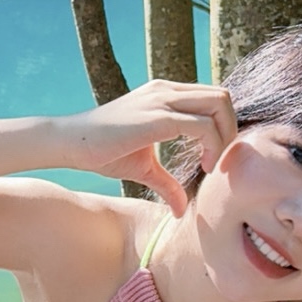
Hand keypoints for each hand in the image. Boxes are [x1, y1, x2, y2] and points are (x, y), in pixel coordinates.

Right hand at [60, 80, 236, 215]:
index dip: (223, 126)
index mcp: (165, 95)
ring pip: (219, 104)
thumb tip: (180, 210)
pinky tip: (202, 166)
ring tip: (211, 165)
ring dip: (225, 137)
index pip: (212, 98)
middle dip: (231, 130)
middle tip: (218, 161)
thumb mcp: (143, 168)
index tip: (213, 158)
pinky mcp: (157, 117)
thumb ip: (166, 183)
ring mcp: (162, 100)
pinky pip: (202, 125)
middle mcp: (166, 91)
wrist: (70, 143)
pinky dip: (212, 146)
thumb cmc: (102, 152)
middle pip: (223, 96)